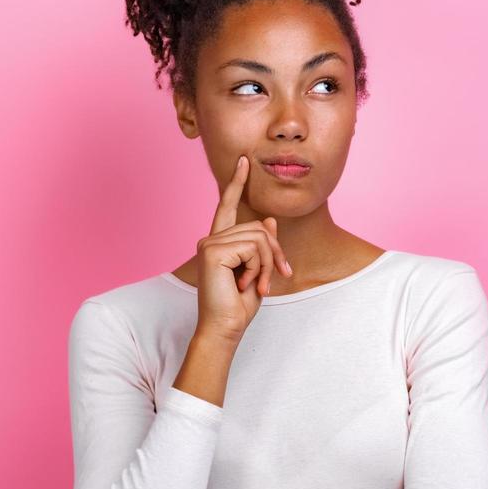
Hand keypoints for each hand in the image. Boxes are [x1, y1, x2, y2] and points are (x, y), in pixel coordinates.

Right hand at [194, 155, 293, 339]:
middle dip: (275, 252)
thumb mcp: (258, 270)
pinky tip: (246, 283)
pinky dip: (258, 268)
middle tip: (277, 277)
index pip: (228, 206)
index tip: (245, 161)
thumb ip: (261, 245)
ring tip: (258, 284)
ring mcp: (209, 243)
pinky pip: (253, 248)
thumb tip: (268, 220)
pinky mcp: (213, 250)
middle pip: (258, 227)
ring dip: (267, 264)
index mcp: (219, 241)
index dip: (237, 183)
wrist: (226, 327)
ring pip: (258, 237)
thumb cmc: (239, 304)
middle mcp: (210, 238)